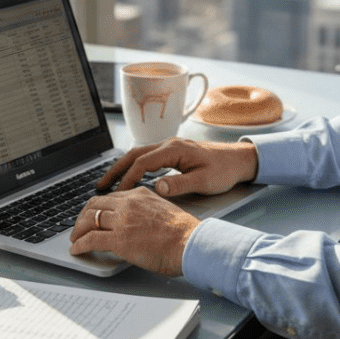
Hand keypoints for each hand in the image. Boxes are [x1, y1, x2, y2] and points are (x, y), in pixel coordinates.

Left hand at [68, 188, 199, 275]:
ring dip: (78, 230)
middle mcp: (128, 204)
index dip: (97, 207)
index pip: (110, 197)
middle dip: (83, 217)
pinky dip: (80, 245)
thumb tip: (138, 223)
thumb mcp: (163, 211)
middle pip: (95, 205)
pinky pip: (90, 239)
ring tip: (75, 239)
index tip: (93, 215)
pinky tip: (77, 250)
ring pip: (89, 220)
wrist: (189, 243)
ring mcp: (122, 220)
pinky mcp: (118, 239)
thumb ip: (147, 212)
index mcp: (139, 195)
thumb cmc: (184, 233)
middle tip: (79, 227)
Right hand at [100, 138, 258, 197]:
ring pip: (138, 155)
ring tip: (108, 183)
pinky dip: (134, 166)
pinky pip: (147, 157)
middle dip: (115, 170)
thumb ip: (180, 185)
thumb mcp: (204, 181)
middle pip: (134, 155)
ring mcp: (170, 147)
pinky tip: (129, 177)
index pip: (142, 163)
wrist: (239, 160)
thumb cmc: (224, 170)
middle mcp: (169, 144)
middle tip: (100, 185)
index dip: (127, 178)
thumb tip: (156, 188)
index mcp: (174, 150)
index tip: (117, 194)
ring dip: (122, 167)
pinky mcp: (173, 152)